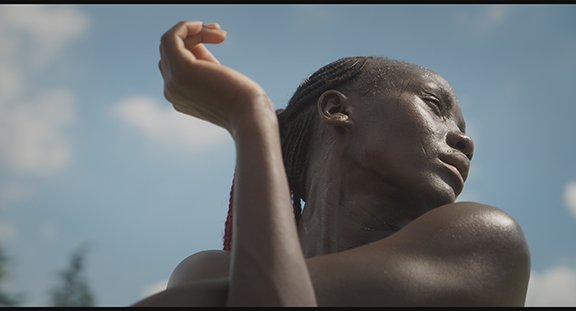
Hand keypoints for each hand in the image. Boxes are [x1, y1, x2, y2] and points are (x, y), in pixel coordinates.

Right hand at [159, 21, 273, 132]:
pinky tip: (204, 26)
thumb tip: (197, 42)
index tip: (218, 39)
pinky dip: (186, 26)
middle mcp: (170, 91)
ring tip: (220, 34)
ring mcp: (173, 81)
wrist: (250, 115)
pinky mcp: (181, 69)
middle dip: (195, 36)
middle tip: (221, 34)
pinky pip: (171, 37)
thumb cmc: (243, 101)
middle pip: (172, 52)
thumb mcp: (219, 79)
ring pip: (171, 43)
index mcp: (179, 97)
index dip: (195, 46)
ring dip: (196, 31)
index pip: (176, 62)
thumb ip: (204, 64)